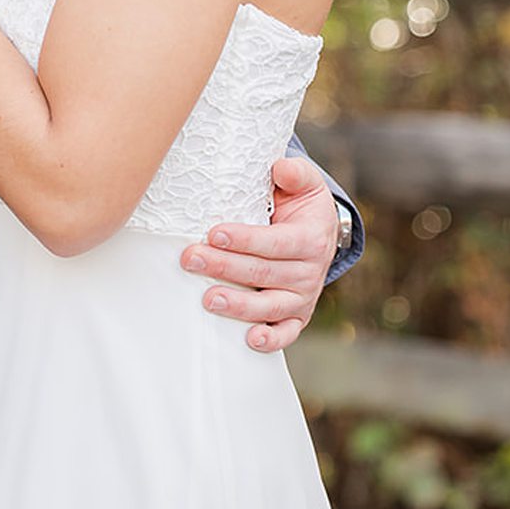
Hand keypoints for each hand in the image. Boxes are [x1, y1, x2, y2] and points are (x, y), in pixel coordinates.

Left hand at [180, 158, 338, 352]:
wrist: (319, 234)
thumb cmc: (301, 205)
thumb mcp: (305, 183)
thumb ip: (295, 173)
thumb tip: (280, 168)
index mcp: (310, 239)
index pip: (275, 243)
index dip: (245, 239)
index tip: (213, 234)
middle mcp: (309, 272)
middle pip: (263, 273)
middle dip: (225, 267)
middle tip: (190, 258)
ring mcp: (303, 297)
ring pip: (270, 306)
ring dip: (239, 305)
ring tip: (208, 298)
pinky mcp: (296, 316)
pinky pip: (286, 333)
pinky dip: (271, 340)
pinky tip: (249, 339)